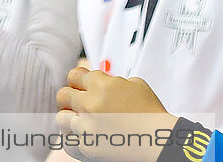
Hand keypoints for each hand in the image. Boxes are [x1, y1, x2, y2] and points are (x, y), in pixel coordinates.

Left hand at [55, 65, 173, 161]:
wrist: (161, 143)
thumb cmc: (152, 115)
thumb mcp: (136, 85)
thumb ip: (114, 80)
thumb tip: (103, 80)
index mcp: (101, 85)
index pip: (74, 75)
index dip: (77, 81)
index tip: (80, 86)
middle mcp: (90, 103)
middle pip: (63, 95)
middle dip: (70, 98)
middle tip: (78, 104)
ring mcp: (87, 126)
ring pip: (62, 117)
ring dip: (70, 118)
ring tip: (80, 122)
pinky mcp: (87, 147)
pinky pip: (68, 141)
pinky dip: (73, 138)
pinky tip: (82, 137)